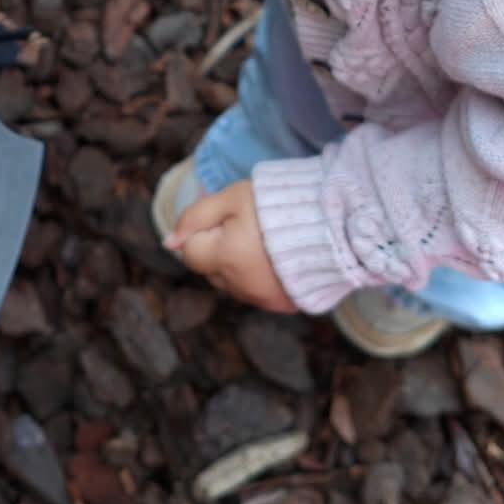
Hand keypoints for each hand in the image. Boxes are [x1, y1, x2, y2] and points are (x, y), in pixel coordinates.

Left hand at [166, 179, 296, 310]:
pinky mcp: (281, 305)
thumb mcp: (234, 197)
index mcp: (226, 258)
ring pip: (230, 283)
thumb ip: (196, 216)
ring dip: (236, 264)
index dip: (204, 229)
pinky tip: (275, 258)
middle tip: (247, 226)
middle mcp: (241, 286)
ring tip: (263, 241)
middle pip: (209, 270)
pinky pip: (254, 293)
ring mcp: (262, 299)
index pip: (190, 251)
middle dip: (217, 249)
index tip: (230, 217)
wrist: (334, 223)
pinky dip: (258, 277)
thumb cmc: (279, 204)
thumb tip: (168, 242)